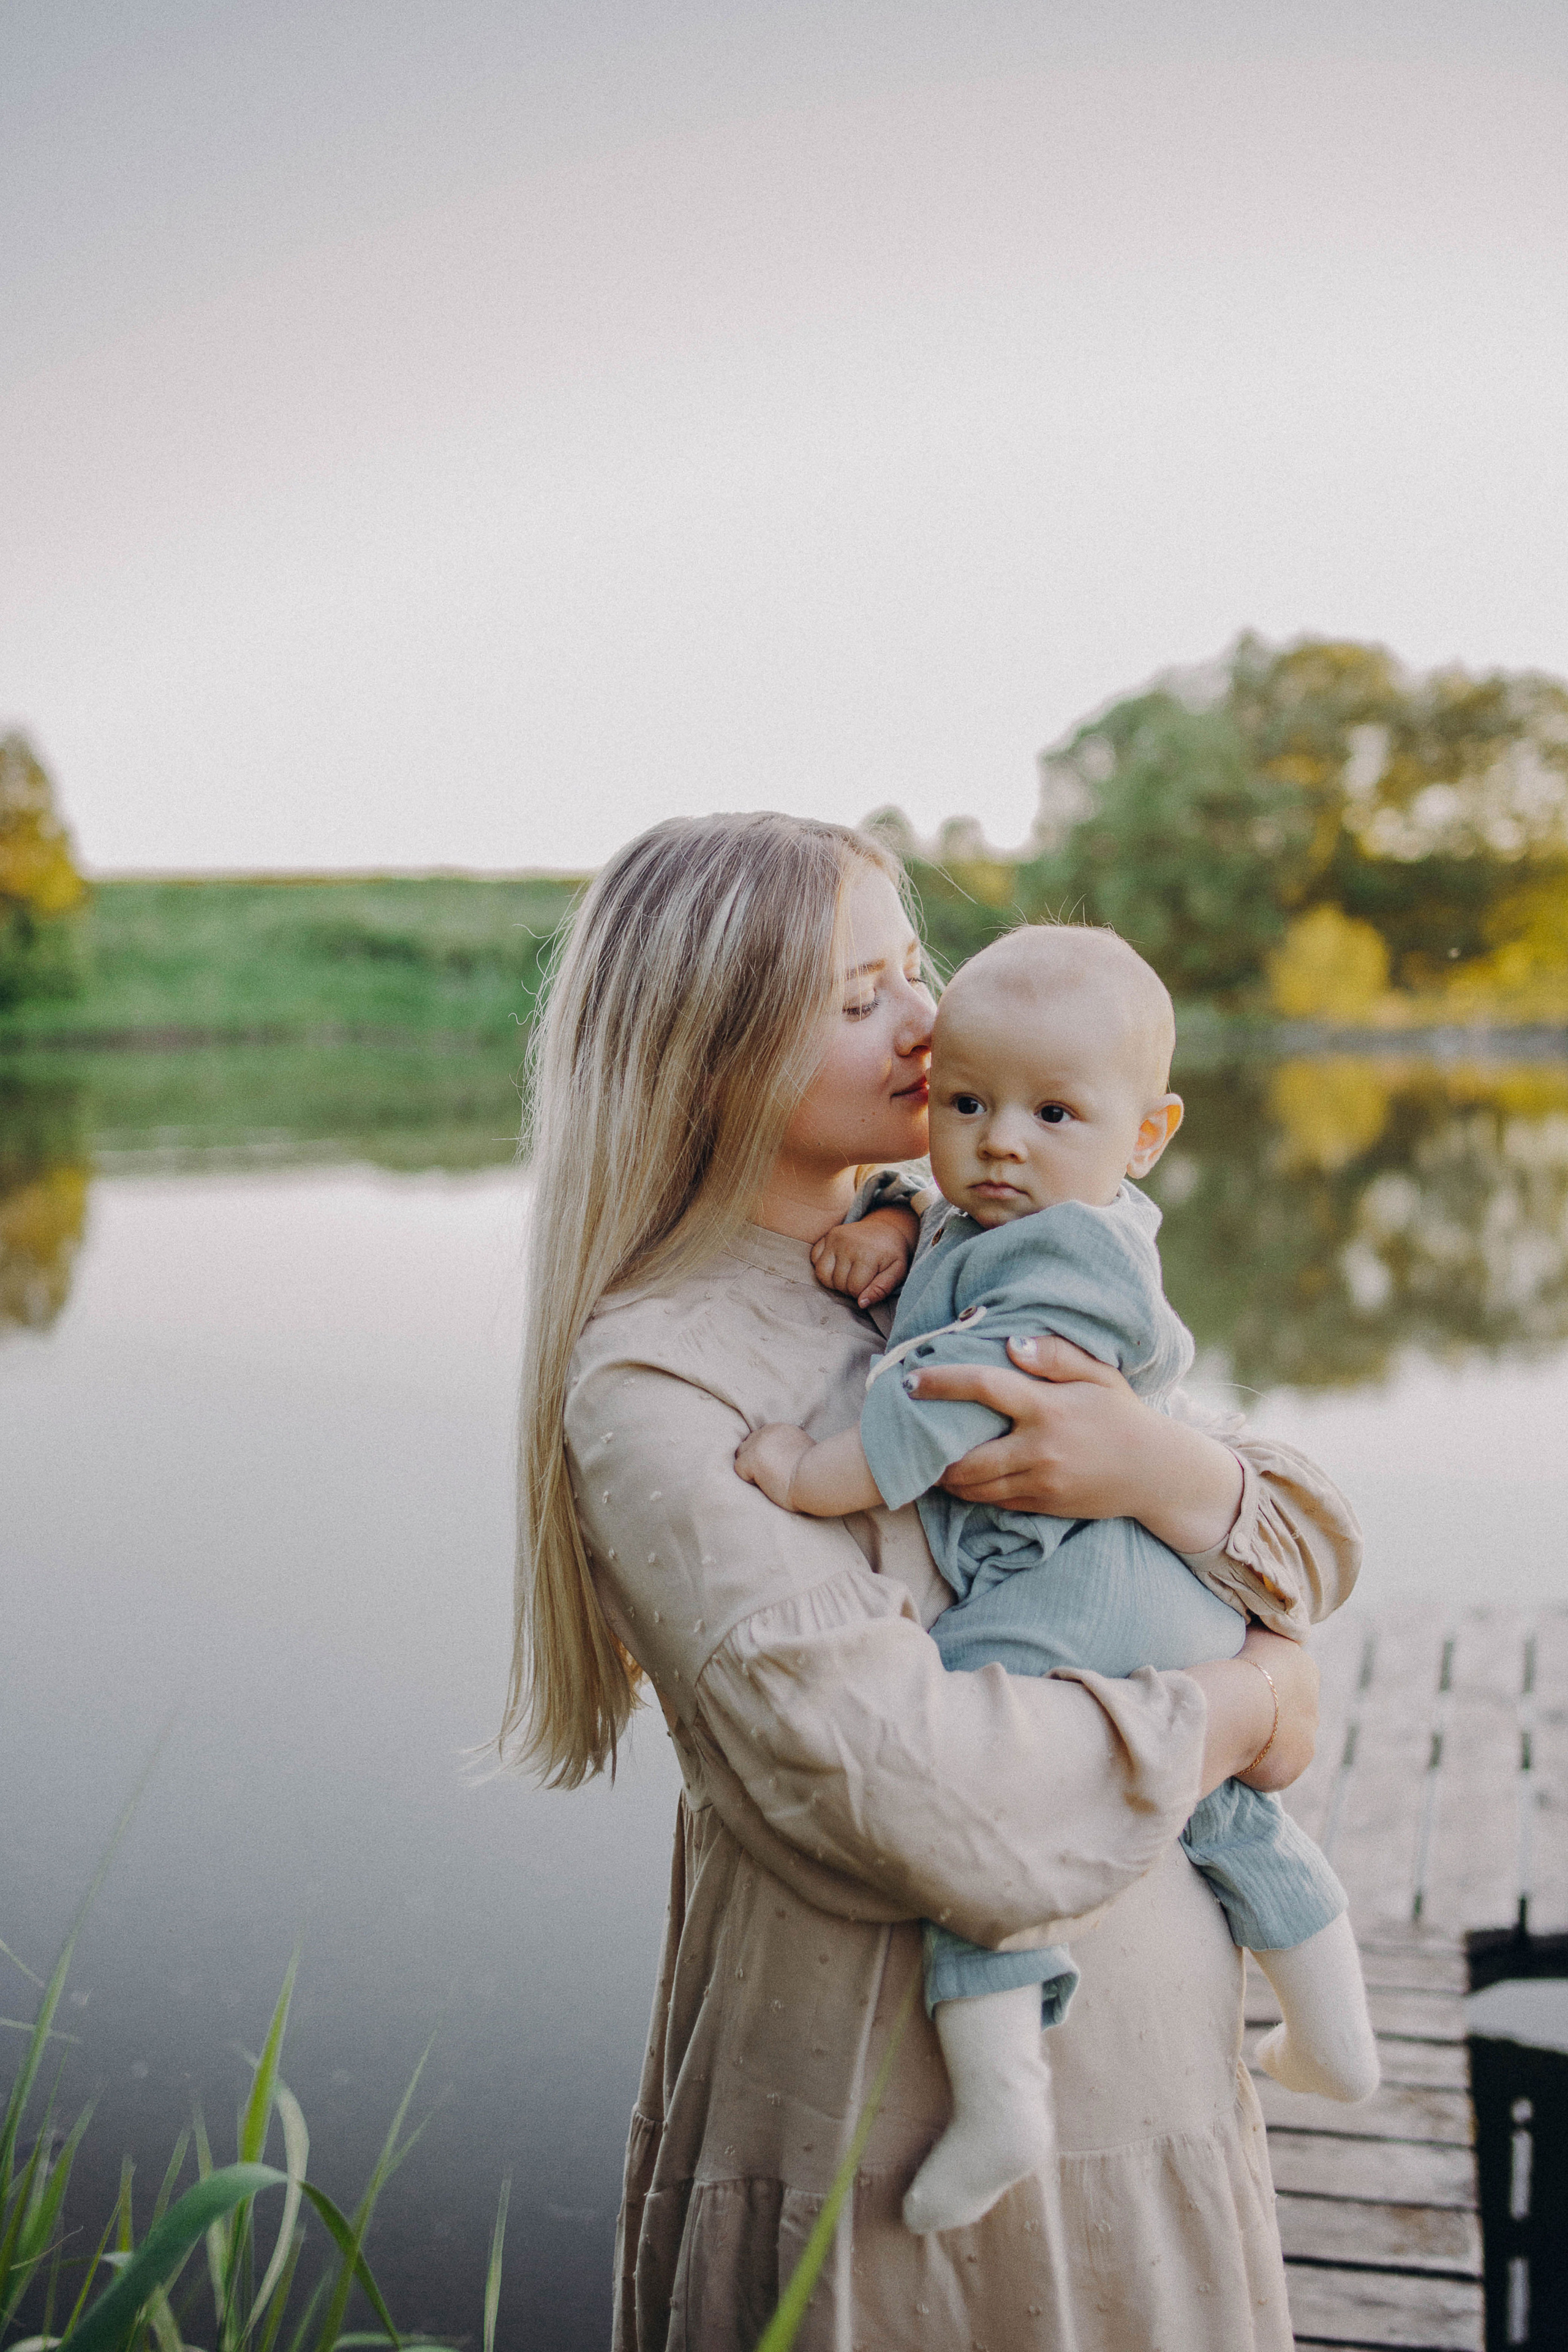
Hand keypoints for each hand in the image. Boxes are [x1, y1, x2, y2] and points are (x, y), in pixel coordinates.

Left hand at [735, 1422, 814, 1509]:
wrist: (821, 1478)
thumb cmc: (817, 1473)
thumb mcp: (803, 1452)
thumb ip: (788, 1450)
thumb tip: (780, 1462)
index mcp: (782, 1429)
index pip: (761, 1439)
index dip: (763, 1456)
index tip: (773, 1469)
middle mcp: (768, 1431)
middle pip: (747, 1445)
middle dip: (753, 1461)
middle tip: (768, 1478)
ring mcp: (759, 1443)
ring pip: (741, 1456)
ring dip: (750, 1471)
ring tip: (768, 1483)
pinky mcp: (753, 1457)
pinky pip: (739, 1470)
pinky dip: (749, 1481)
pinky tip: (767, 1485)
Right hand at [810, 1208, 915, 1309]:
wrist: (886, 1228)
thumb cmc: (892, 1253)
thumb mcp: (897, 1272)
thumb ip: (881, 1289)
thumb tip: (861, 1303)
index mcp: (867, 1254)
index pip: (854, 1289)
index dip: (862, 1293)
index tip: (869, 1284)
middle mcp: (848, 1244)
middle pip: (838, 1283)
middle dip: (849, 1288)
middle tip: (860, 1279)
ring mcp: (835, 1238)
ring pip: (822, 1274)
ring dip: (833, 1281)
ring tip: (847, 1275)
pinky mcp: (828, 1235)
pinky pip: (814, 1259)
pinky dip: (824, 1266)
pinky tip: (838, 1264)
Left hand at [916, 1334, 1243, 1553]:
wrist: (1156, 1473)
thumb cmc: (1122, 1415)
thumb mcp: (1099, 1375)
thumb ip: (1055, 1355)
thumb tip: (1010, 1344)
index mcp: (1049, 1409)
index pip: (985, 1388)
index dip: (942, 1383)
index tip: (910, 1381)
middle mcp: (1040, 1450)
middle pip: (966, 1457)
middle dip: (931, 1450)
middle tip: (910, 1433)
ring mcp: (1040, 1484)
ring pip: (974, 1487)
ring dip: (945, 1476)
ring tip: (926, 1459)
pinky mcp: (1042, 1506)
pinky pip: (994, 1503)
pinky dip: (970, 1493)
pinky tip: (957, 1479)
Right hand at [1187, 1628, 1319, 1796]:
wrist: (1241, 1705)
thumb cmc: (1239, 1664)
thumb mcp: (1252, 1635)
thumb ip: (1259, 1637)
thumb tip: (1254, 1624)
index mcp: (1304, 1669)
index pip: (1286, 1678)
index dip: (1262, 1683)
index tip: (1238, 1688)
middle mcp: (1313, 1704)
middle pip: (1289, 1711)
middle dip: (1268, 1715)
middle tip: (1235, 1716)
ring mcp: (1307, 1737)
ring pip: (1285, 1742)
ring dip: (1265, 1742)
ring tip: (1233, 1739)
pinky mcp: (1296, 1764)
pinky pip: (1274, 1767)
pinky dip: (1258, 1767)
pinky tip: (1236, 1760)